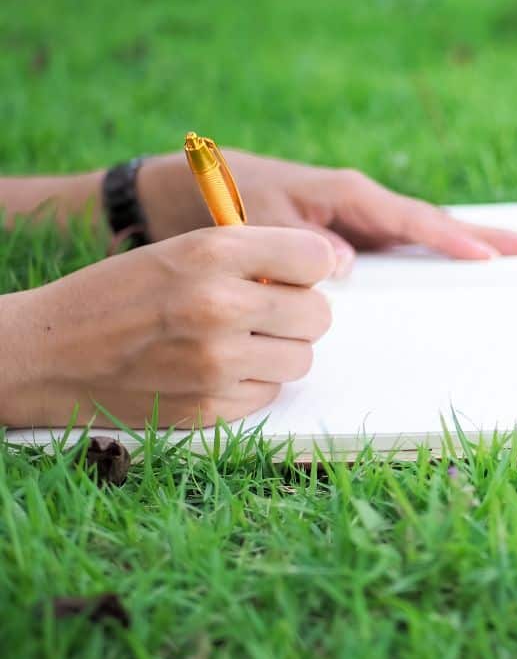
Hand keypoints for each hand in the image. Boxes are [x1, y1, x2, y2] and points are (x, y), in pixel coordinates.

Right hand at [0, 227, 335, 428]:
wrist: (48, 354)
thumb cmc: (121, 294)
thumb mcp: (180, 250)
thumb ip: (252, 253)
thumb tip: (324, 265)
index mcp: (213, 253)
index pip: (315, 256)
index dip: (307, 266)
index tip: (291, 273)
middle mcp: (220, 306)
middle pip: (319, 314)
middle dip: (299, 313)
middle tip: (265, 312)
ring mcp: (217, 363)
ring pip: (301, 358)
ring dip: (279, 351)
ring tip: (237, 342)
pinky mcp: (211, 408)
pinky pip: (269, 393)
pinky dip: (251, 383)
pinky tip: (214, 370)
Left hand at [136, 149, 516, 274]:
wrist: (178, 193)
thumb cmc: (216, 202)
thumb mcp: (252, 222)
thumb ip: (299, 244)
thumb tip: (347, 269)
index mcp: (344, 195)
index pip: (413, 220)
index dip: (453, 240)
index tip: (492, 256)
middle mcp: (357, 205)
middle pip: (433, 224)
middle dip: (485, 235)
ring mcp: (353, 221)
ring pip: (419, 235)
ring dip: (464, 244)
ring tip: (511, 254)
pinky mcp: (342, 237)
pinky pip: (394, 248)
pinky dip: (427, 256)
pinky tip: (447, 271)